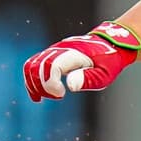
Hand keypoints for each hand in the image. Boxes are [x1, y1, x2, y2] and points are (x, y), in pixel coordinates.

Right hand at [23, 21, 140, 101]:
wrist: (109, 44)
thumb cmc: (108, 62)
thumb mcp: (104, 74)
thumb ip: (87, 78)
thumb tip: (70, 86)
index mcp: (73, 54)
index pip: (51, 66)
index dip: (50, 83)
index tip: (62, 94)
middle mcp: (59, 49)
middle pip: (36, 67)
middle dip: (42, 87)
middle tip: (58, 96)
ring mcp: (53, 51)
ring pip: (31, 66)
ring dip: (34, 85)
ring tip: (46, 97)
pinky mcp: (51, 55)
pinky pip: (33, 66)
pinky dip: (32, 81)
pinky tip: (37, 96)